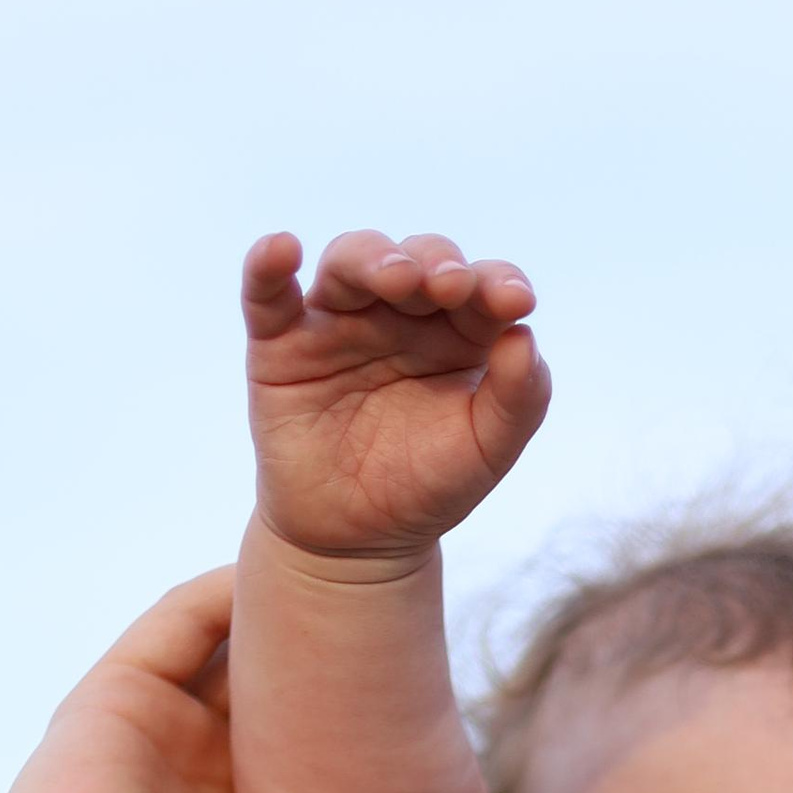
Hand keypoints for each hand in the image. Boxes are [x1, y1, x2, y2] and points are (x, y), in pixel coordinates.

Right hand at [0, 570, 517, 792]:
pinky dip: (229, 588)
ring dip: (287, 606)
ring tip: (354, 561)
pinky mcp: (111, 702)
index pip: (328, 755)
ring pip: (230, 649)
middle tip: (400, 595)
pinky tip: (293, 564)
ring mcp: (155, 742)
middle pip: (281, 693)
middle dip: (334, 647)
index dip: (378, 713)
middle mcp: (208, 791)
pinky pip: (177, 623)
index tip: (437, 673)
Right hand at [244, 229, 550, 567]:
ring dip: (373, 259)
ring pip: (350, 263)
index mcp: (456, 330)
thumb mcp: (488, 451)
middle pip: (417, 260)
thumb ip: (520, 398)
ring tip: (396, 279)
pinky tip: (281, 248)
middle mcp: (398, 313)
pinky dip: (267, 265)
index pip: (480, 287)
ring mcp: (338, 322)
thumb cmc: (427, 486)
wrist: (357, 543)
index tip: (515, 300)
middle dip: (436, 264)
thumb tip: (525, 335)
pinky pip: (267, 295)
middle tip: (452, 286)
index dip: (497, 282)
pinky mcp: (280, 345)